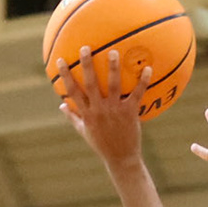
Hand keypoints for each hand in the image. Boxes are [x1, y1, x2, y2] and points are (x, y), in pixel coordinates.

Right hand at [59, 47, 151, 165]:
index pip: (72, 91)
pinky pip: (137, 94)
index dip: (65, 75)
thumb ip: (73, 117)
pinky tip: (147, 68)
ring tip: (113, 52)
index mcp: (86, 113)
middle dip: (87, 65)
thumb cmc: (102, 144)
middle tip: (85, 47)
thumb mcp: (84, 132)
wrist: (121, 159)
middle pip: (90, 84)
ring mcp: (114, 111)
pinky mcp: (130, 113)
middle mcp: (99, 110)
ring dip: (113, 68)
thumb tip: (61, 105)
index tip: (60, 60)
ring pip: (113, 86)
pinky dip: (143, 81)